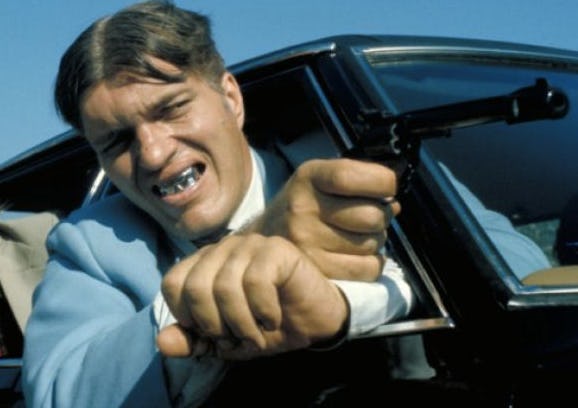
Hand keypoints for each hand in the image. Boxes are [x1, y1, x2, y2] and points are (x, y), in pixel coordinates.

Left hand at [156, 234, 347, 359]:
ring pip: (225, 286)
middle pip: (195, 286)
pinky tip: (273, 318)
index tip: (214, 332)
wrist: (314, 322)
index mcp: (205, 264)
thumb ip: (193, 341)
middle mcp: (223, 248)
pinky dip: (263, 311)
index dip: (188, 317)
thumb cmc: (266, 325)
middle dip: (215, 324)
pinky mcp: (276, 248)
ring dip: (241, 323)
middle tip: (238, 336)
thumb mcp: (225, 341)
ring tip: (257, 332)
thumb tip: (162, 343)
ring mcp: (250, 244)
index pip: (172, 284)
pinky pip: (255, 281)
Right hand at [245, 158, 399, 280]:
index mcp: (308, 178)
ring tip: (356, 236)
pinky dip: (371, 263)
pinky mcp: (316, 271)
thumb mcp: (319, 180)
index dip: (383, 181)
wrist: (263, 244)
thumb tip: (393, 205)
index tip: (388, 186)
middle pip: (371, 215)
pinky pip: (367, 269)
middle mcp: (303, 209)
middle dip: (381, 217)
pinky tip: (356, 256)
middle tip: (368, 218)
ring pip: (372, 244)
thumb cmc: (302, 208)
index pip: (352, 176)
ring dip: (375, 241)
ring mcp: (307, 243)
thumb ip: (357, 181)